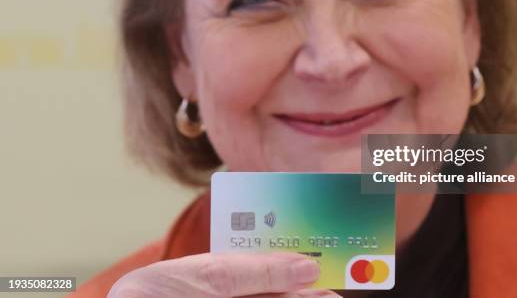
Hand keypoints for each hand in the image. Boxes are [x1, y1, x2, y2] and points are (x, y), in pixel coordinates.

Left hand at [107, 251, 340, 297]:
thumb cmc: (156, 293)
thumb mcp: (210, 275)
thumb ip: (259, 270)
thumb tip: (309, 265)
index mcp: (224, 270)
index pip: (269, 255)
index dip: (298, 247)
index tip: (326, 244)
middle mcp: (234, 292)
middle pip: (281, 284)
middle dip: (310, 281)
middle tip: (341, 277)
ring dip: (307, 296)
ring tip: (333, 295)